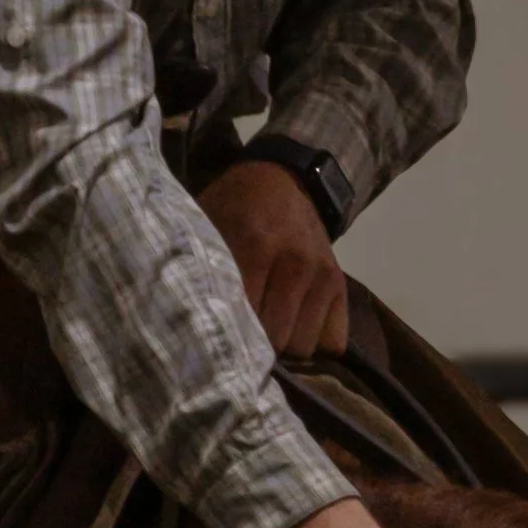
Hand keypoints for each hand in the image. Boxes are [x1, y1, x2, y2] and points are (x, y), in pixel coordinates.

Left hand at [201, 158, 349, 358]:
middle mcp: (297, 263)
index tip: (215, 346)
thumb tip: (187, 322)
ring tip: (265, 336)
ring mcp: (323, 276)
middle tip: (238, 343)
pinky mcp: (340, 285)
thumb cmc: (232, 209)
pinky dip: (313, 344)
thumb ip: (201, 269)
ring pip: (304, 345)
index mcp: (257, 247)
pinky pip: (333, 341)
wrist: (279, 180)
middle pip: (277, 338)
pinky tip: (292, 332)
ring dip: (284, 348)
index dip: (229, 339)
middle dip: (256, 348)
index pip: (246, 317)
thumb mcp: (208, 226)